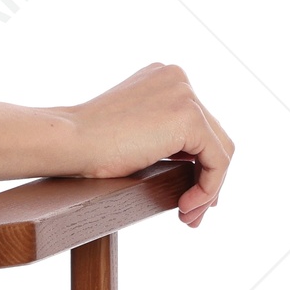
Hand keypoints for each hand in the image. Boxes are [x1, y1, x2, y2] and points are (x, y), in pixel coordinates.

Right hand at [60, 63, 232, 226]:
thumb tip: (197, 164)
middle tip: (190, 210)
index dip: (197, 161)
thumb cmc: (89, 143)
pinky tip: (185, 204)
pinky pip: (218, 160)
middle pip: (212, 135)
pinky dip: (208, 188)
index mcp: (163, 76)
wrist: (70, 141)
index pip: (198, 123)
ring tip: (188, 213)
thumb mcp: (135, 129)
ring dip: (208, 187)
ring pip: (219, 149)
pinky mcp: (190, 117)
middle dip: (206, 177)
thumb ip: (164, 131)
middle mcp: (178, 78)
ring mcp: (185, 94)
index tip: (186, 193)